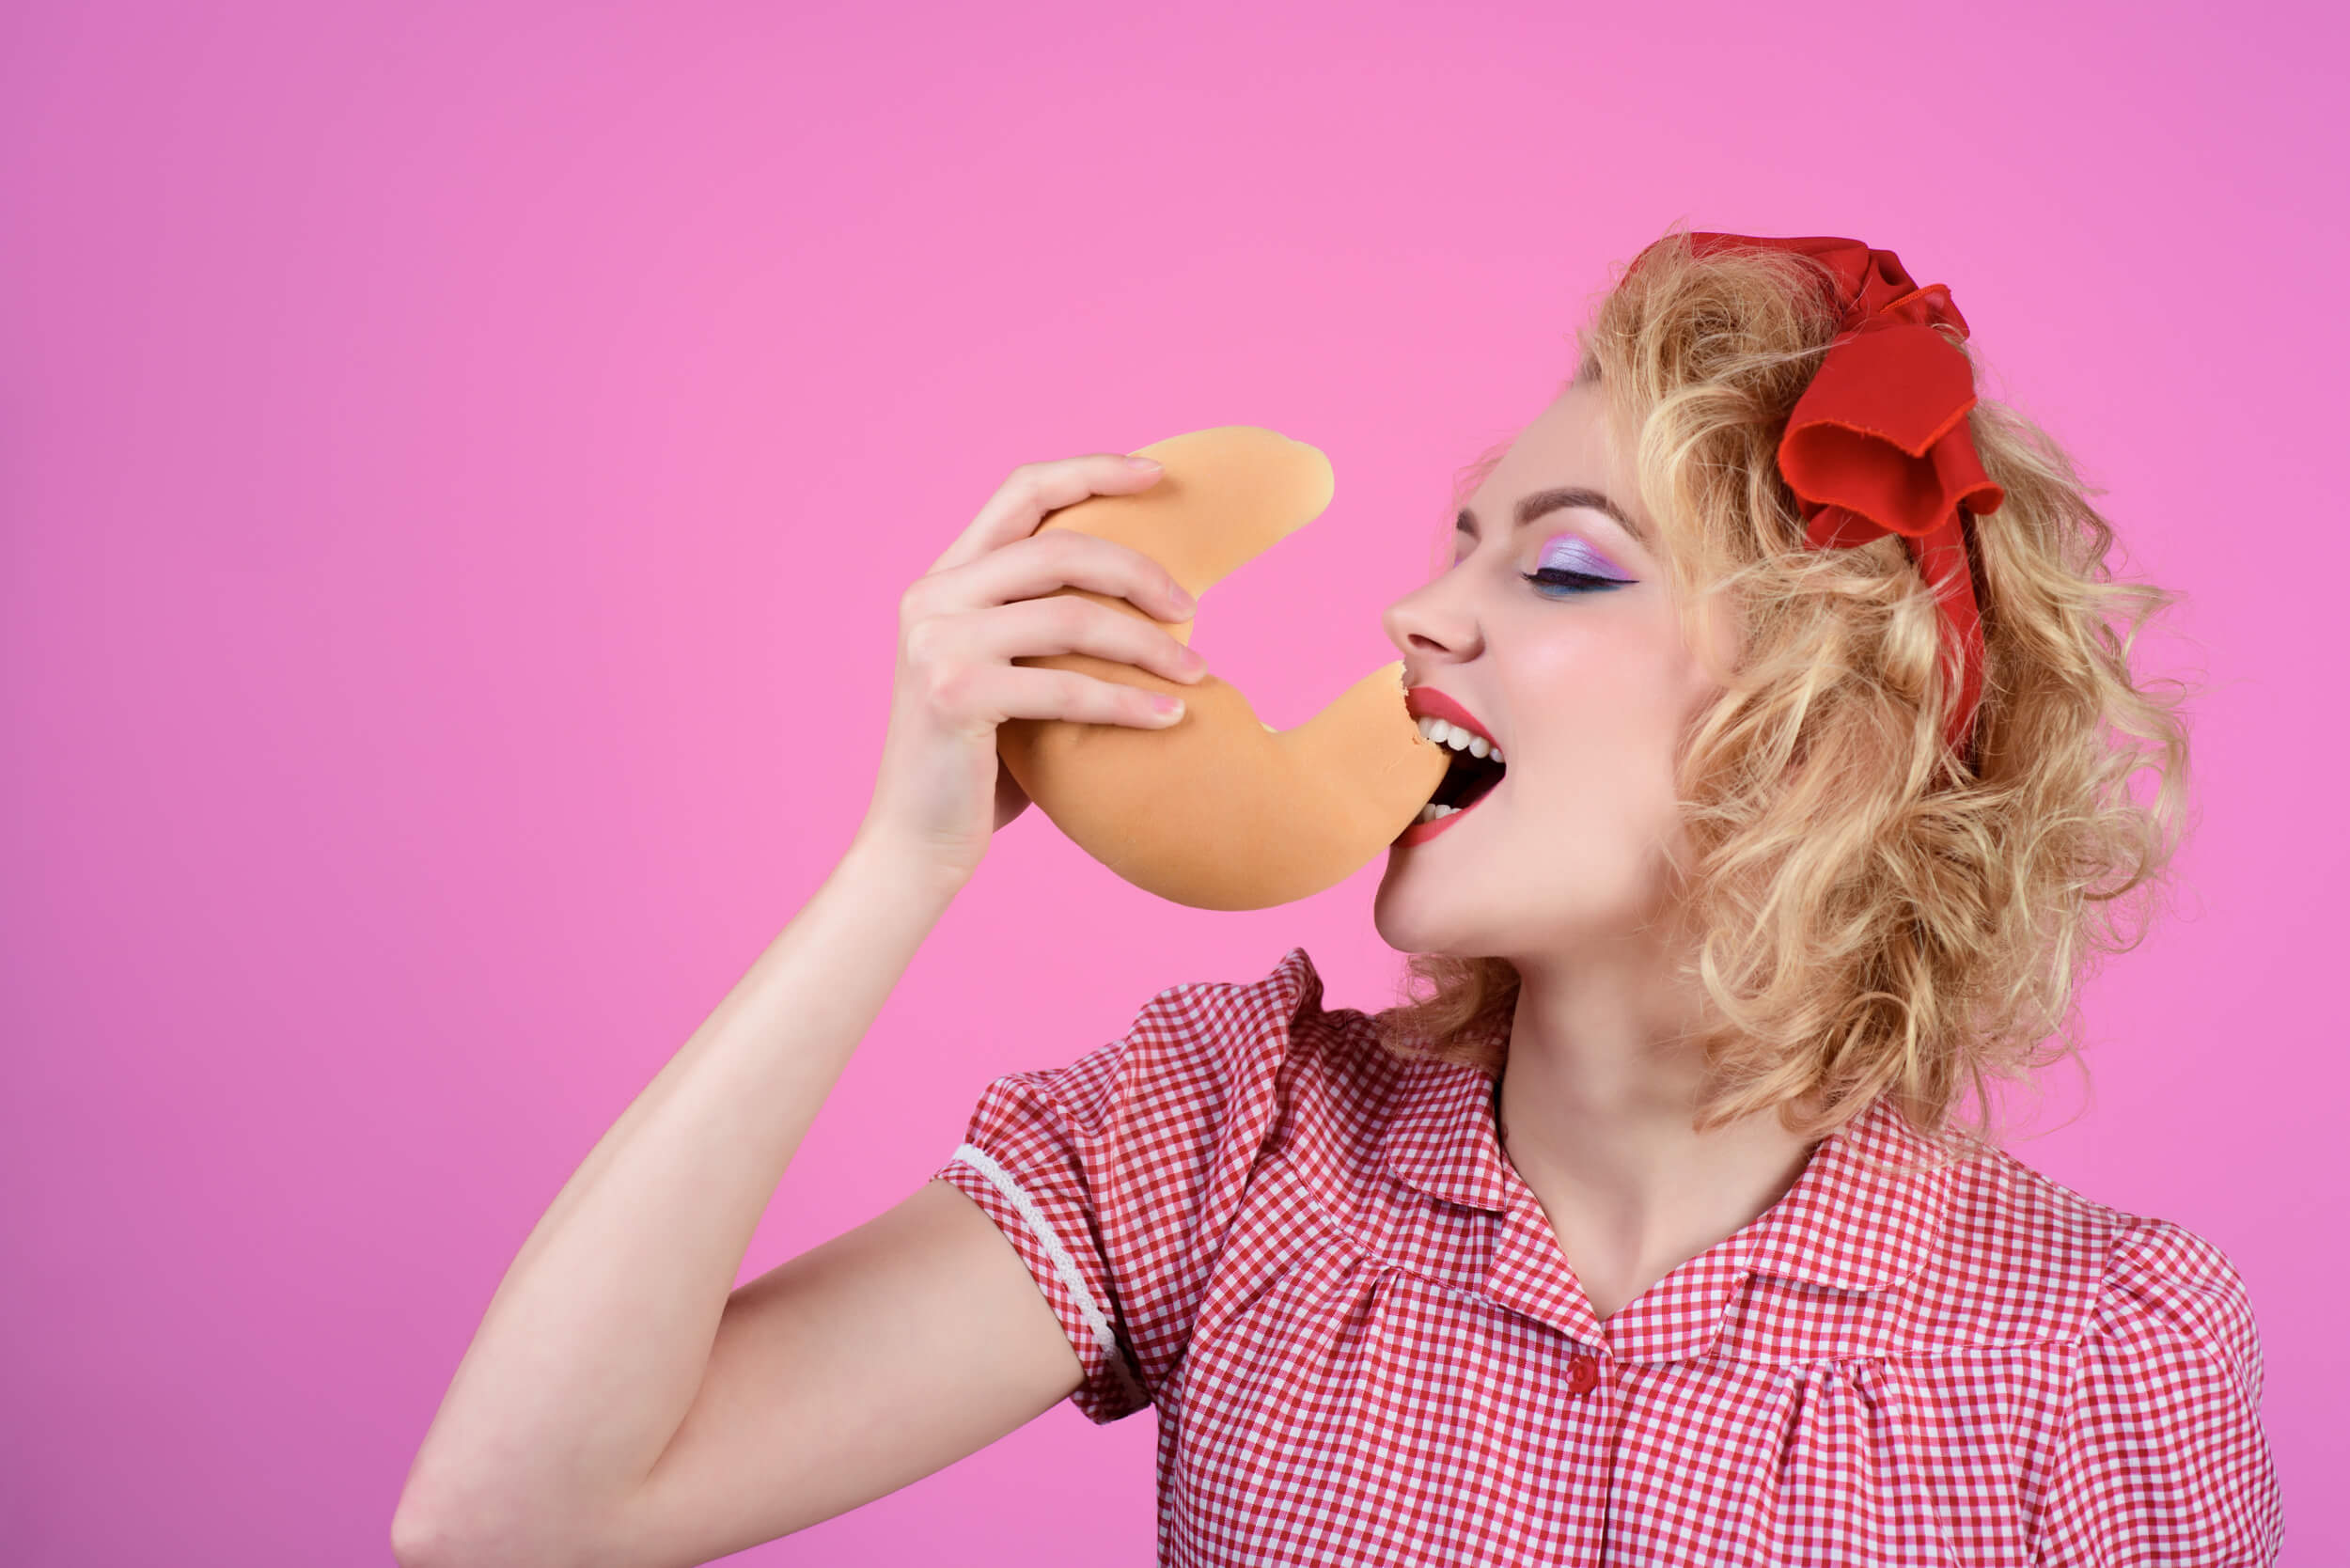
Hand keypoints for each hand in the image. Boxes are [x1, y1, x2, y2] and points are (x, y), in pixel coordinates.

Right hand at [853, 453, 1208, 887]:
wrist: (913, 842)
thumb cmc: (979, 765)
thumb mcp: (1008, 674)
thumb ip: (1045, 628)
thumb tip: (1145, 592)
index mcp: (945, 578)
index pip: (1021, 492)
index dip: (1091, 471)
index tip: (1157, 473)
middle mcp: (933, 597)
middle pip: (1059, 550)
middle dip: (1139, 572)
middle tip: (1191, 608)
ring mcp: (937, 643)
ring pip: (1071, 618)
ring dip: (1148, 644)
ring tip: (1199, 672)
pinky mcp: (953, 695)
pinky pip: (1067, 689)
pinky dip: (1129, 703)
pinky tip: (1172, 718)